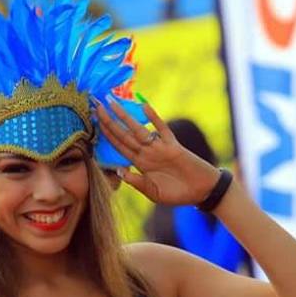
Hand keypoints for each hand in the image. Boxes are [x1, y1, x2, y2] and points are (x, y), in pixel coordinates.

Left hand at [95, 97, 219, 206]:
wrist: (201, 191)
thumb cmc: (177, 194)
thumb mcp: (153, 192)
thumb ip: (136, 182)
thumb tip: (120, 170)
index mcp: (140, 164)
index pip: (119, 146)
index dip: (106, 134)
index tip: (94, 121)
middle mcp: (147, 153)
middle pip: (124, 135)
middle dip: (109, 121)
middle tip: (96, 105)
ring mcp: (159, 148)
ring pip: (138, 130)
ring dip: (125, 116)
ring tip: (112, 102)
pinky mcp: (173, 146)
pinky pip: (162, 129)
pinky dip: (153, 118)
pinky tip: (143, 106)